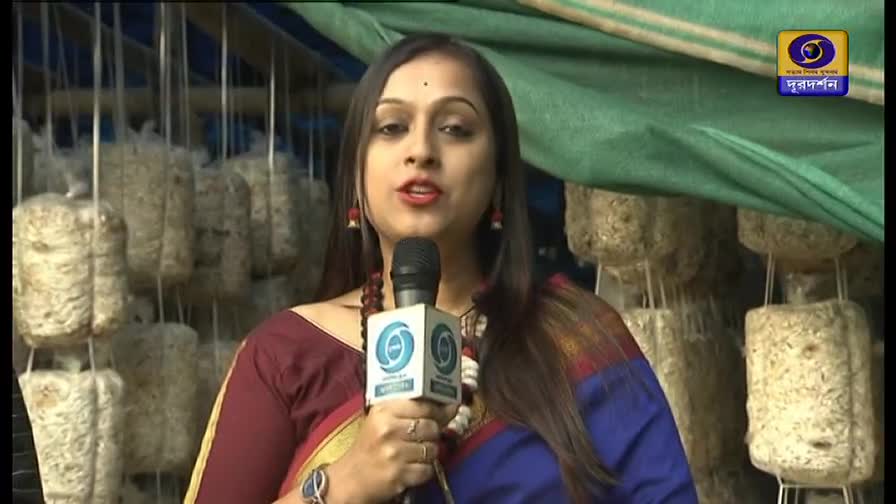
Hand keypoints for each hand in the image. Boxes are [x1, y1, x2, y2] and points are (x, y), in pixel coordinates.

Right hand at [326, 399, 458, 503]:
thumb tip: (451, 406)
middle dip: (432, 434)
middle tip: (421, 438)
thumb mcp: (382, 420)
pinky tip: (411, 468)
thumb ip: (412, 410)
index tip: (446, 412)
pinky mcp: (398, 475)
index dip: (439, 410)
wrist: (350, 478)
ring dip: (429, 454)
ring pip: (433, 449)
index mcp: (384, 411)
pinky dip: (424, 471)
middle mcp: (388, 430)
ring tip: (413, 454)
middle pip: (432, 427)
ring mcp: (393, 453)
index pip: (424, 405)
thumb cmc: (370, 446)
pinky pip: (428, 470)